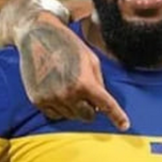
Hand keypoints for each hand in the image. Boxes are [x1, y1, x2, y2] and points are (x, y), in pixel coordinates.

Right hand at [18, 14, 129, 130]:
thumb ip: (99, 83)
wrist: (37, 36)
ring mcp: (51, 99)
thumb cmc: (68, 45)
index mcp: (85, 83)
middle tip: (87, 95)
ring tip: (69, 86)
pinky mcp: (37, 100)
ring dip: (75, 107)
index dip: (117, 117)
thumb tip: (100, 105)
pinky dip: (61, 108)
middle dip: (91, 109)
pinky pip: (55, 114)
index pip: (106, 106)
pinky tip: (58, 92)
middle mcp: (68, 94)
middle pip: (87, 116)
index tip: (124, 125)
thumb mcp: (91, 61)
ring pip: (71, 116)